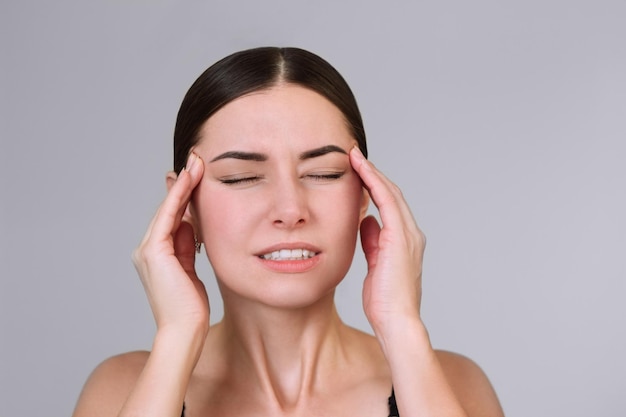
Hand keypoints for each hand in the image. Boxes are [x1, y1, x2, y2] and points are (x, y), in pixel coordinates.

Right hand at [132, 152, 209, 337]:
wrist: (184, 330)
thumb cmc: (190, 306)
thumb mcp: (190, 268)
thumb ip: (186, 245)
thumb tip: (189, 222)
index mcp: (156, 255)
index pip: (171, 218)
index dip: (183, 195)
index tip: (196, 174)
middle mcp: (147, 250)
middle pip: (168, 209)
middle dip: (183, 184)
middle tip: (197, 159)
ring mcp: (147, 250)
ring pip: (168, 209)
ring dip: (183, 184)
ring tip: (197, 163)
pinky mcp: (154, 252)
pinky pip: (168, 216)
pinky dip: (178, 197)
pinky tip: (190, 180)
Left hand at [349, 147, 425, 336]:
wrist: (396, 320)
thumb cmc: (384, 300)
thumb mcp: (374, 264)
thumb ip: (372, 241)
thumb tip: (365, 221)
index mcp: (404, 240)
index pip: (389, 205)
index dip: (373, 185)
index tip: (356, 171)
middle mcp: (410, 233)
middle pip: (391, 193)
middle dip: (372, 173)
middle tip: (354, 155)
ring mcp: (408, 234)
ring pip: (390, 192)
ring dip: (372, 172)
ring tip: (354, 156)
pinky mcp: (400, 237)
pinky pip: (387, 201)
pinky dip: (374, 183)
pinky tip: (361, 170)